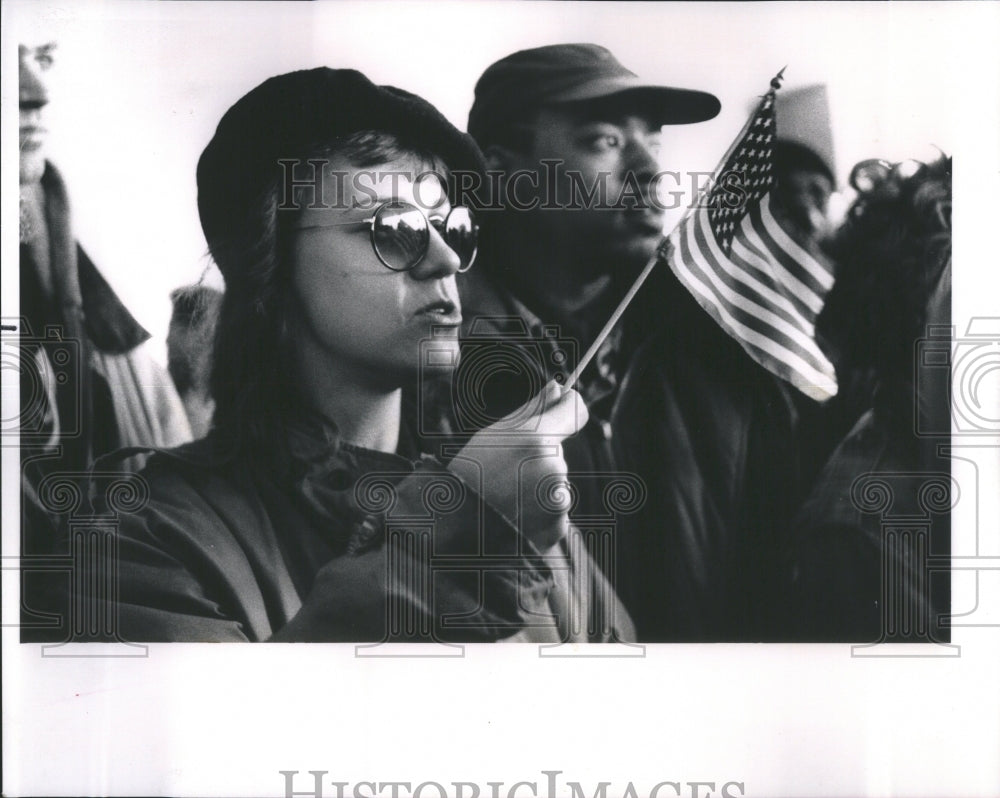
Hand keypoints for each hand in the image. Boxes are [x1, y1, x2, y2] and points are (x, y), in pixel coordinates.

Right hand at [447, 381, 587, 550]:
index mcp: (535, 441)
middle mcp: (552, 469)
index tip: (561, 405)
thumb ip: (531, 411)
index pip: (576, 412)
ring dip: (539, 487)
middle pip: (558, 451)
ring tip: (506, 496)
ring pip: (556, 481)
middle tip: (505, 471)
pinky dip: (539, 513)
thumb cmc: (467, 476)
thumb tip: (557, 388)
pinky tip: (514, 514)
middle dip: (539, 457)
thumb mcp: (492, 435)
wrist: (453, 528)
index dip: (568, 407)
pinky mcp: (557, 528)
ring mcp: (557, 502)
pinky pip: (556, 510)